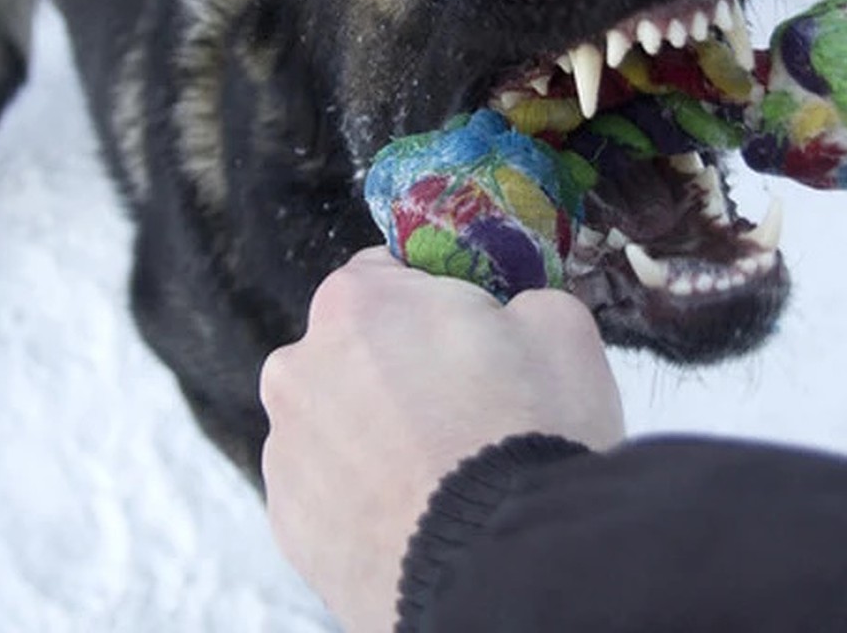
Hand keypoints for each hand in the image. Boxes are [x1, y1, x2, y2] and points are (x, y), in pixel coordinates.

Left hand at [260, 247, 623, 632]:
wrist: (506, 573)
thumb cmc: (530, 437)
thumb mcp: (559, 325)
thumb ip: (518, 299)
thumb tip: (514, 316)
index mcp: (356, 301)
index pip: (388, 272)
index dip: (438, 300)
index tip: (474, 335)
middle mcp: (300, 366)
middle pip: (355, 347)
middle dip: (402, 365)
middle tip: (468, 406)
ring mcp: (287, 449)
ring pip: (338, 417)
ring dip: (378, 430)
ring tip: (444, 469)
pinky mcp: (289, 524)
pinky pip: (330, 487)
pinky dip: (365, 492)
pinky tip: (417, 509)